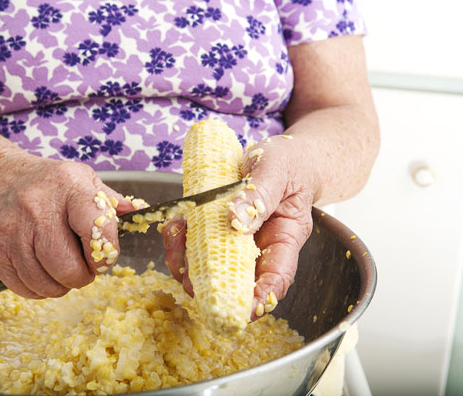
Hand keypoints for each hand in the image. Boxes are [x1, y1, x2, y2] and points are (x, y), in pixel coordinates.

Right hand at [0, 154, 133, 297]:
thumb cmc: (47, 183)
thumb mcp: (82, 179)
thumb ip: (111, 201)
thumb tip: (141, 213)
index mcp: (68, 186)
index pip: (98, 230)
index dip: (106, 255)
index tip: (103, 258)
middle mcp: (36, 207)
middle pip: (69, 268)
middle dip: (83, 277)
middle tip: (83, 269)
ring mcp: (10, 230)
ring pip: (47, 284)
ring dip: (61, 285)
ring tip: (61, 267)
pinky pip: (24, 289)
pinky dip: (39, 288)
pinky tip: (41, 269)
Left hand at [163, 134, 314, 317]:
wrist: (279, 151)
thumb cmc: (289, 161)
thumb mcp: (276, 170)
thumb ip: (258, 196)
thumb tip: (237, 222)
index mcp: (285, 236)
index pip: (277, 277)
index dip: (260, 297)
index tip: (241, 311)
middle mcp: (260, 244)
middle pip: (239, 277)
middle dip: (213, 287)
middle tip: (192, 288)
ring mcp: (236, 237)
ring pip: (212, 262)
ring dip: (190, 264)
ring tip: (176, 258)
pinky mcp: (216, 225)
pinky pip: (196, 239)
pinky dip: (180, 239)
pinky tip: (173, 229)